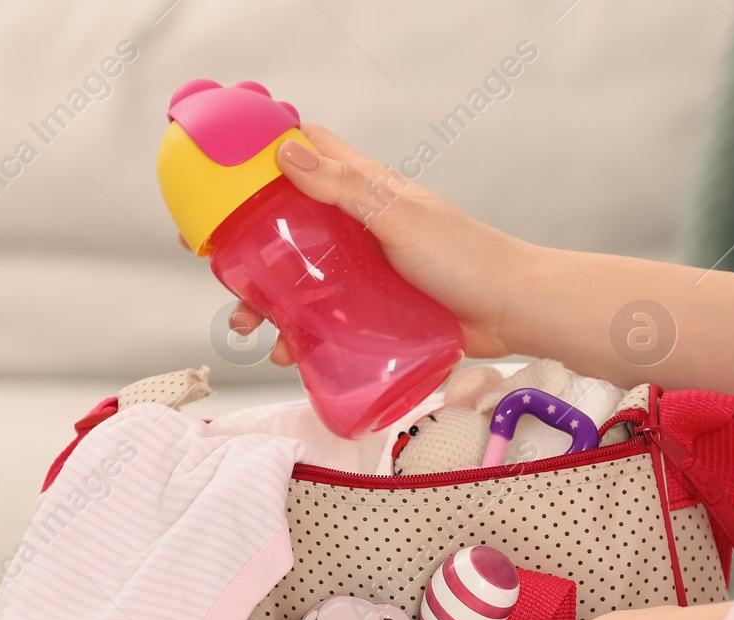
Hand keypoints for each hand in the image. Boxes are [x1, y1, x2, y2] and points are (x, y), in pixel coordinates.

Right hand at [226, 124, 534, 365]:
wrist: (512, 313)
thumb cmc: (466, 257)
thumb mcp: (399, 217)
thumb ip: (345, 188)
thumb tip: (287, 153)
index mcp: (365, 191)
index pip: (308, 155)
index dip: (264, 156)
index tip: (223, 174)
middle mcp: (358, 228)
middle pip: (290, 227)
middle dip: (253, 248)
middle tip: (221, 269)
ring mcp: (364, 273)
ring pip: (302, 281)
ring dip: (270, 302)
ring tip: (250, 326)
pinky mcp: (373, 314)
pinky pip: (325, 322)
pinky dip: (301, 336)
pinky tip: (288, 353)